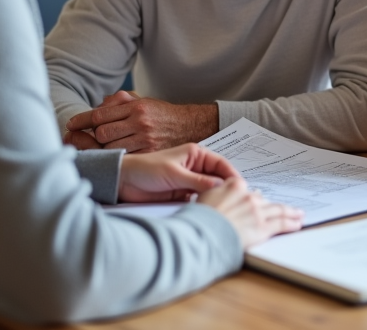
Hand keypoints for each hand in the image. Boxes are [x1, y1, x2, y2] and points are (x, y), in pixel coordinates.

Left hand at [66, 90, 219, 151]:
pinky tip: (115, 155)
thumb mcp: (143, 101)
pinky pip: (125, 158)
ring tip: (102, 147)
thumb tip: (98, 105)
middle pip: (102, 133)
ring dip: (103, 149)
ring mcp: (145, 139)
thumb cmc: (161, 113)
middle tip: (89, 137)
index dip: (81, 120)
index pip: (100, 114)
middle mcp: (140, 122)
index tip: (70, 124)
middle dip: (93, 136)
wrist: (190, 125)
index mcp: (136, 107)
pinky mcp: (150, 153)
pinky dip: (116, 157)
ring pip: (111, 148)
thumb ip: (120, 101)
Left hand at [118, 143, 238, 201]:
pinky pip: (199, 200)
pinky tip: (209, 212)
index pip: (221, 164)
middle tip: (237, 201)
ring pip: (210, 191)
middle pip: (218, 178)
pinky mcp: (182, 195)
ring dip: (216, 198)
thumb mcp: (174, 174)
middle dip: (227, 188)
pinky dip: (205, 205)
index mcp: (196, 154)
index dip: (232, 175)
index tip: (242, 187)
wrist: (123, 181)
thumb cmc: (146, 169)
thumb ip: (198, 181)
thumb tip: (221, 187)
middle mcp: (195, 167)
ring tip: (226, 209)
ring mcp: (189, 181)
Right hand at [197, 177, 303, 247]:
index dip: (253, 197)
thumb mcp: (205, 197)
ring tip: (298, 214)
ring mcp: (257, 211)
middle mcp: (248, 196)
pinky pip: (282, 223)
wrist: (203, 233)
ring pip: (278, 210)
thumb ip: (218, 193)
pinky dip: (291, 223)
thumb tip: (222, 196)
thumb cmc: (199, 219)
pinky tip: (297, 224)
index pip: (248, 190)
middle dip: (273, 206)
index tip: (259, 199)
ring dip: (290, 212)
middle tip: (284, 208)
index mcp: (234, 186)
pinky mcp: (263, 227)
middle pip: (264, 200)